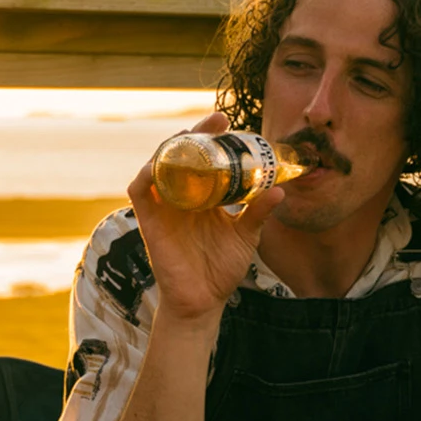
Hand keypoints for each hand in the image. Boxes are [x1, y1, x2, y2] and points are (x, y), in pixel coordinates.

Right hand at [128, 112, 285, 323]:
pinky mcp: (148, 219)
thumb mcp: (246, 236)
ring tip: (190, 134)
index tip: (231, 122)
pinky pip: (140, 189)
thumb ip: (258, 213)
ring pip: (159, 164)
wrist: (203, 300)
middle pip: (182, 154)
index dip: (213, 139)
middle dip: (196, 134)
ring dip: (171, 146)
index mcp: (204, 196)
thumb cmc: (221, 268)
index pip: (205, 159)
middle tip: (217, 120)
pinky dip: (147, 174)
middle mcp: (182, 195)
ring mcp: (164, 205)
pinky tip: (160, 164)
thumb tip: (280, 191)